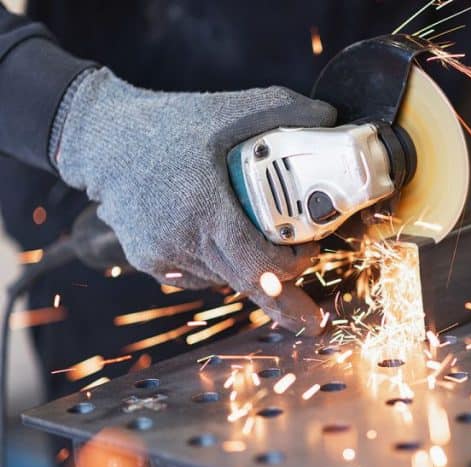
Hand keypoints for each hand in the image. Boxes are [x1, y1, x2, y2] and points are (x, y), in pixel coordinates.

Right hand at [52, 68, 336, 333]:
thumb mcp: (228, 108)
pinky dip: (220, 266)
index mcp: (207, 209)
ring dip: (251, 271)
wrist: (101, 139)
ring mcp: (163, 256)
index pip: (261, 265)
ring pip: (224, 279)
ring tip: (266, 248)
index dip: (292, 268)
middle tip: (311, 315)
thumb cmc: (167, 122)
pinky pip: (199, 276)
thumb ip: (282, 111)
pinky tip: (224, 243)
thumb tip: (329, 115)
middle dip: (284, 296)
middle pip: (248, 285)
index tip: (310, 251)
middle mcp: (183, 241)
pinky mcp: (149, 260)